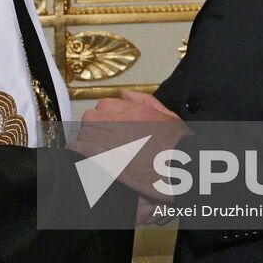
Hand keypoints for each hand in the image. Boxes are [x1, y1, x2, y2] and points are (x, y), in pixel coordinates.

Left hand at [74, 91, 188, 200]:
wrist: (182, 168)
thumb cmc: (178, 145)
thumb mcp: (168, 115)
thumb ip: (145, 101)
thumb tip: (124, 94)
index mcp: (135, 111)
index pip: (104, 104)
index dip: (103, 115)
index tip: (105, 124)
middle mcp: (122, 123)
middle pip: (91, 118)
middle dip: (92, 127)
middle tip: (96, 136)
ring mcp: (114, 142)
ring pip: (85, 133)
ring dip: (85, 139)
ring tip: (90, 147)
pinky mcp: (109, 161)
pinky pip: (85, 150)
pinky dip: (80, 151)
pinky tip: (82, 156)